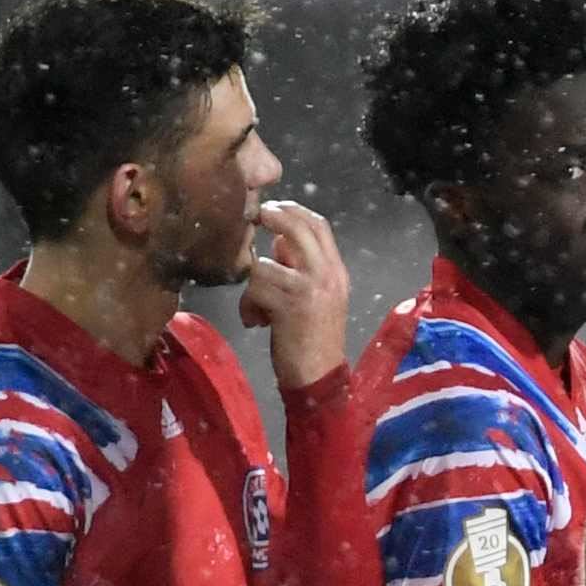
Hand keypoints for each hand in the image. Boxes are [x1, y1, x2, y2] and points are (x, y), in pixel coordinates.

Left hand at [240, 199, 353, 385]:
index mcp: (336, 271)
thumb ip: (301, 267)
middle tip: (256, 216)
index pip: (319, 225)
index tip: (273, 208)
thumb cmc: (314, 339)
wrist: (321, 377)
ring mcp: (311, 289)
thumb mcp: (316, 297)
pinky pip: (256, 288)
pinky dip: (249, 306)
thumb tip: (280, 243)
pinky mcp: (291, 306)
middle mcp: (328, 275)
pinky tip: (256, 323)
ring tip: (256, 307)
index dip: (294, 210)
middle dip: (274, 217)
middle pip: (300, 229)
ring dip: (252, 285)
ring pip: (265, 264)